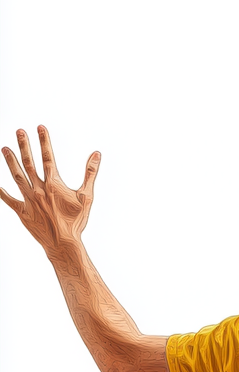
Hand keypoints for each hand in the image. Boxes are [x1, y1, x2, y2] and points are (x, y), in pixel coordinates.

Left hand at [0, 126, 100, 255]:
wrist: (63, 244)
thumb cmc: (76, 222)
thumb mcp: (86, 197)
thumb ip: (90, 174)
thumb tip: (96, 154)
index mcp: (53, 184)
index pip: (48, 157)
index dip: (44, 141)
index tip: (40, 127)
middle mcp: (38, 189)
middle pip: (29, 163)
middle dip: (23, 145)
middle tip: (19, 131)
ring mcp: (29, 200)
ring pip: (17, 177)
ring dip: (10, 161)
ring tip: (5, 148)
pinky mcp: (23, 213)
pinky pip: (10, 200)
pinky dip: (2, 192)